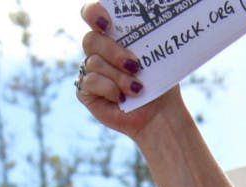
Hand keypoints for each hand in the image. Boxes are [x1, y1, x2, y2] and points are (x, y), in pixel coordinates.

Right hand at [77, 2, 181, 137]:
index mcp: (112, 37)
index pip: (92, 14)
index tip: (106, 22)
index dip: (93, 12)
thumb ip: (145, 40)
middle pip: (91, 40)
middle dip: (113, 52)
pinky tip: (122, 98)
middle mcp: (97, 51)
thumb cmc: (159, 85)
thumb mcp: (156, 59)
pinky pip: (90, 82)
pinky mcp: (85, 91)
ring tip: (137, 89)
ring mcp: (90, 71)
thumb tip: (152, 21)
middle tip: (135, 65)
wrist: (160, 115)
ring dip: (119, 78)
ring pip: (94, 63)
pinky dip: (109, 89)